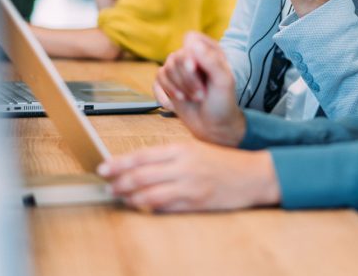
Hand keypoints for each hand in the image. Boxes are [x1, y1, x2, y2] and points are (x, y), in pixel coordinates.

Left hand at [98, 142, 279, 212]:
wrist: (253, 175)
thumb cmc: (224, 162)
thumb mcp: (196, 149)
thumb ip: (170, 157)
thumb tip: (141, 166)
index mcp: (182, 148)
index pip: (143, 155)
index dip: (120, 162)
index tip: (104, 168)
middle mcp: (184, 165)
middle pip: (141, 174)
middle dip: (120, 182)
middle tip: (108, 187)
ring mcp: (190, 185)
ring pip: (150, 193)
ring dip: (131, 197)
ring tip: (121, 197)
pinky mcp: (196, 202)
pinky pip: (166, 207)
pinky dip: (150, 208)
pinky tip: (142, 206)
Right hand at [155, 32, 246, 146]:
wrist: (214, 127)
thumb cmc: (223, 103)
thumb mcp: (223, 81)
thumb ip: (210, 60)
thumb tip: (192, 44)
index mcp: (209, 52)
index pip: (191, 39)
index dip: (189, 53)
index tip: (194, 68)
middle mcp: (193, 59)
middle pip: (175, 58)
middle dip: (186, 79)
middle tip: (201, 95)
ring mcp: (179, 72)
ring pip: (164, 70)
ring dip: (177, 89)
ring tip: (193, 99)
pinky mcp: (169, 85)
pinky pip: (156, 82)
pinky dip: (164, 95)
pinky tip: (176, 105)